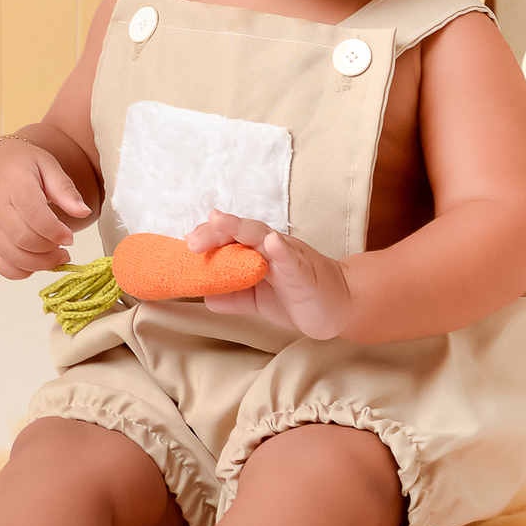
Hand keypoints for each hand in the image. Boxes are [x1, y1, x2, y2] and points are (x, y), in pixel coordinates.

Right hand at [0, 139, 90, 280]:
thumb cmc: (24, 164)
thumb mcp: (48, 166)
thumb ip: (65, 190)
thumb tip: (83, 212)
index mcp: (14, 186)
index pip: (33, 214)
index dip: (54, 230)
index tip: (70, 237)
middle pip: (22, 239)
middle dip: (49, 250)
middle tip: (66, 247)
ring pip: (11, 256)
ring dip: (39, 263)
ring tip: (58, 256)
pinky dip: (20, 271)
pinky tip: (37, 263)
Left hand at [185, 211, 351, 339]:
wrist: (340, 304)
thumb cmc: (298, 296)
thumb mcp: (258, 299)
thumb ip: (233, 296)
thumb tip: (204, 295)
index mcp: (257, 253)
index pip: (229, 239)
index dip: (209, 238)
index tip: (185, 243)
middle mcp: (271, 248)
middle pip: (241, 232)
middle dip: (216, 231)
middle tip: (192, 240)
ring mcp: (289, 257)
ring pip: (263, 237)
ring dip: (240, 228)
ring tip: (219, 221)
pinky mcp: (306, 273)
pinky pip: (293, 260)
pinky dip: (281, 252)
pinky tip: (271, 244)